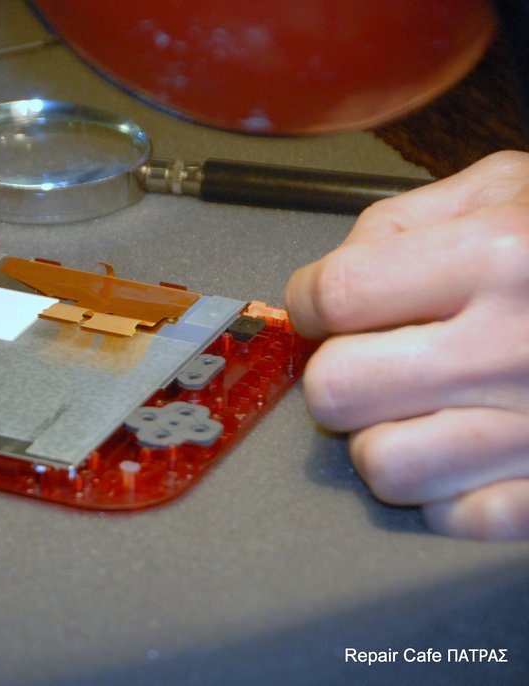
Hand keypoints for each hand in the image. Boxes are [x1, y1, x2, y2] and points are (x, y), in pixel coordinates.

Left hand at [285, 151, 528, 540]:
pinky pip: (453, 517)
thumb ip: (400, 222)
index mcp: (499, 255)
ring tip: (419, 408)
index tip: (322, 305)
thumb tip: (325, 286)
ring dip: (384, 436)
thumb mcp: (505, 188)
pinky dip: (447, 490)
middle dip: (339, 370)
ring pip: (382, 464)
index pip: (333, 296)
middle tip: (373, 357)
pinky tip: (469, 448)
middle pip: (337, 389)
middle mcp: (515, 346)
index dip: (310, 302)